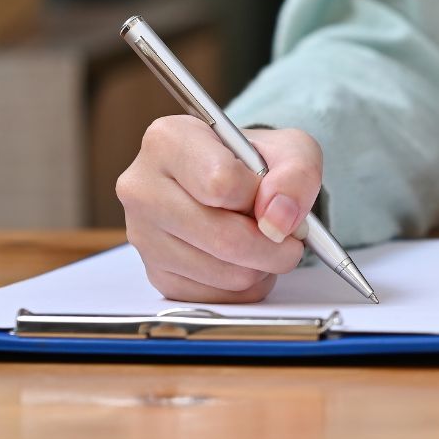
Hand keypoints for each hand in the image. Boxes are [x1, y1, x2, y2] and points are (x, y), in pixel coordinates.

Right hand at [116, 116, 322, 301]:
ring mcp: (143, 235)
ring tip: (262, 242)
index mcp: (168, 140)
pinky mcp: (156, 274)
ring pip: (225, 273)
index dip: (261, 198)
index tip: (273, 196)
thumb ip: (296, 174)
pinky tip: (243, 259)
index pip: (221, 183)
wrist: (232, 182)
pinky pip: (217, 297)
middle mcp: (142, 187)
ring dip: (262, 266)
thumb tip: (278, 219)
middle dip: (273, 245)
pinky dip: (246, 285)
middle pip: (223, 238)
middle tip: (289, 238)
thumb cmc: (254, 161)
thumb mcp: (290, 148)